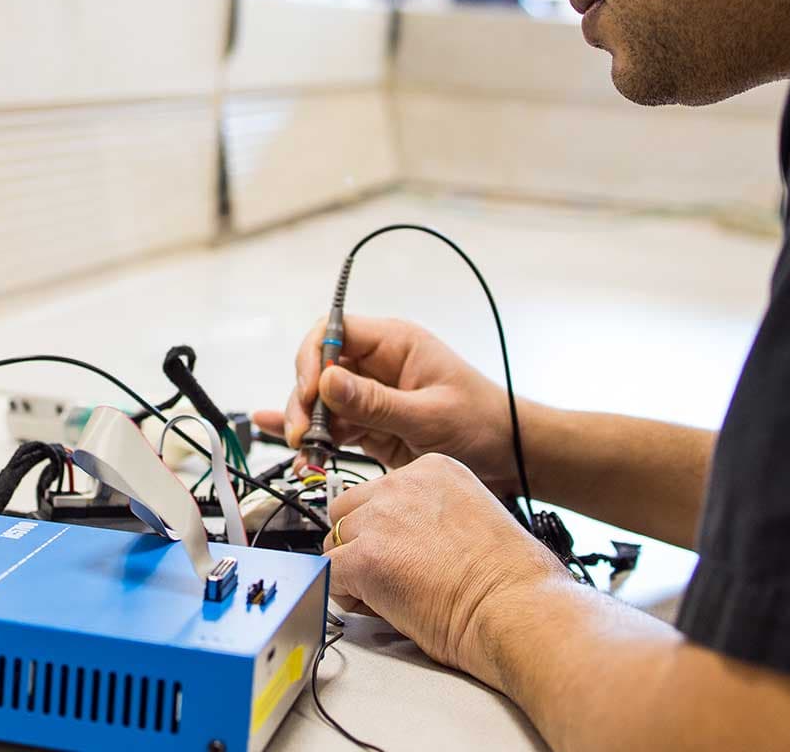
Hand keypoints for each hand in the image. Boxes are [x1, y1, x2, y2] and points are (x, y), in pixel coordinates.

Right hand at [254, 316, 532, 491]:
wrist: (508, 458)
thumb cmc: (482, 424)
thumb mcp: (429, 416)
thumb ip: (376, 402)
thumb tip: (326, 381)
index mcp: (395, 343)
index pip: (334, 332)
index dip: (313, 358)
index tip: (310, 392)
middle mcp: (377, 364)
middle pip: (319, 368)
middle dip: (304, 399)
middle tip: (302, 434)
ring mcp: (371, 395)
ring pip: (320, 401)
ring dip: (307, 424)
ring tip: (304, 453)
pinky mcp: (369, 425)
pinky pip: (331, 425)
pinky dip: (312, 437)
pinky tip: (281, 437)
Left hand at [323, 454, 573, 686]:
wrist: (517, 606)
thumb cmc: (510, 577)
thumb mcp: (471, 516)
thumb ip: (431, 515)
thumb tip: (402, 539)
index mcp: (433, 469)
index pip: (381, 491)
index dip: (388, 528)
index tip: (406, 550)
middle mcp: (402, 484)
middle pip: (348, 511)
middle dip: (361, 543)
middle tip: (391, 574)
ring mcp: (380, 518)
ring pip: (335, 543)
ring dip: (353, 570)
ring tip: (391, 594)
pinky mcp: (364, 556)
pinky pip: (330, 574)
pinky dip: (347, 595)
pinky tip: (381, 606)